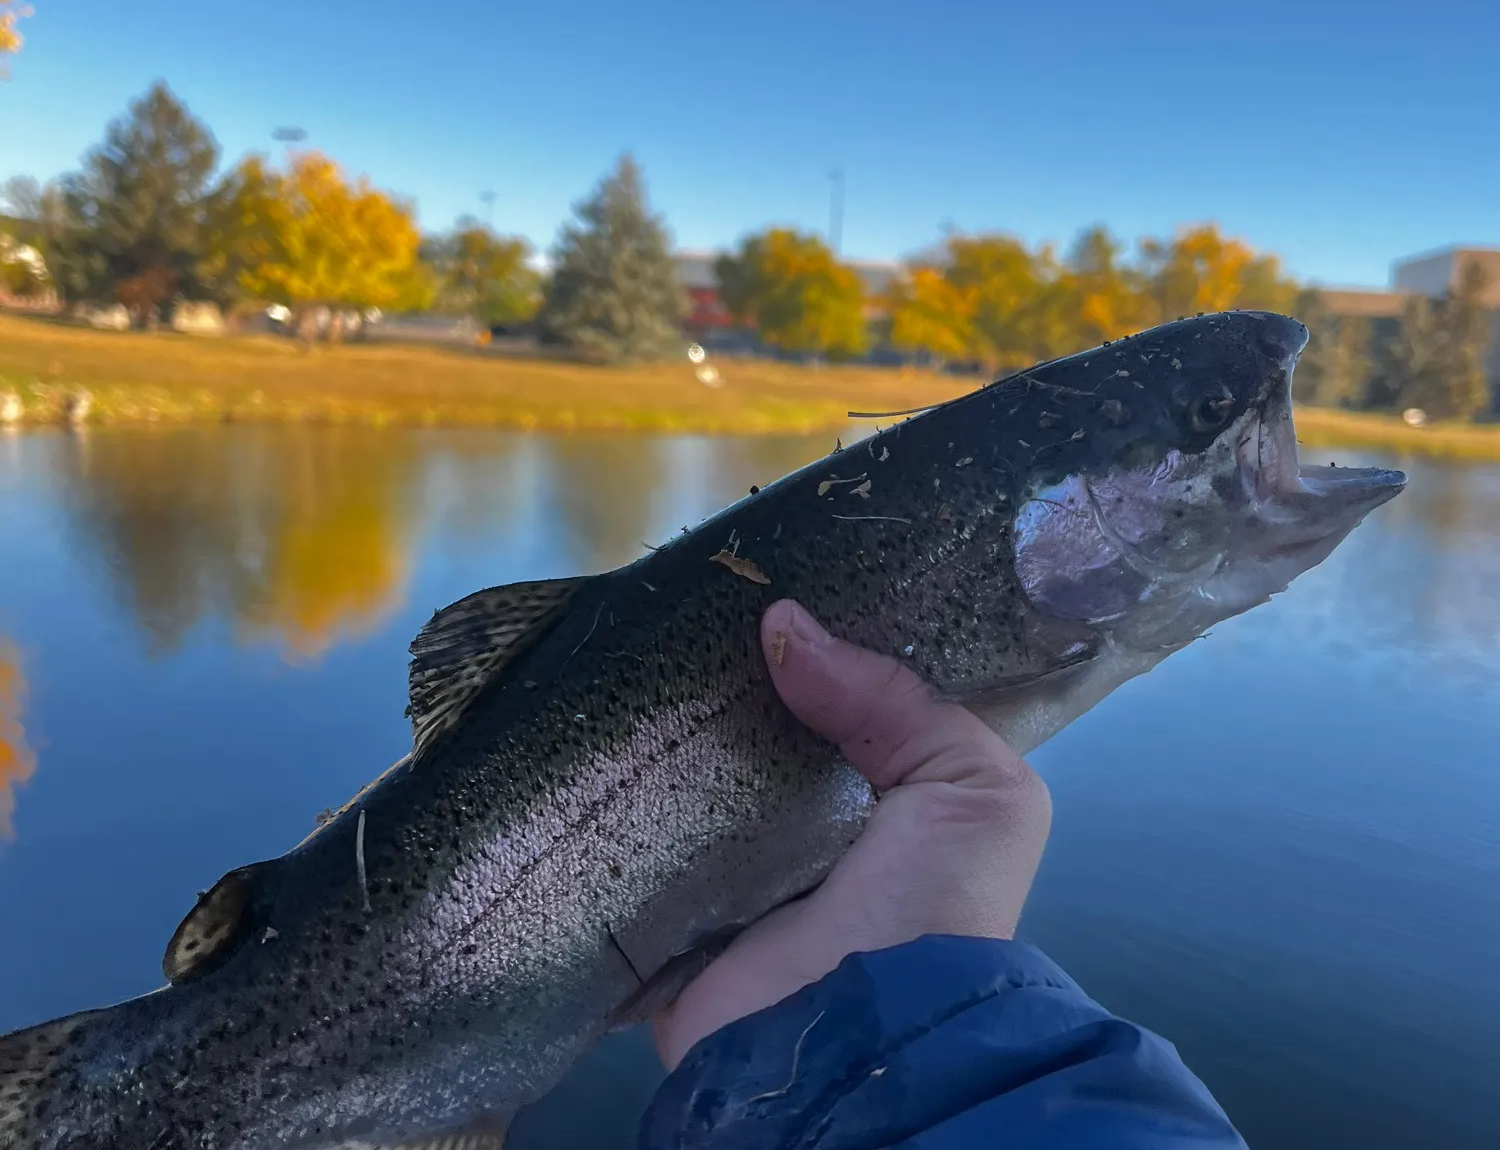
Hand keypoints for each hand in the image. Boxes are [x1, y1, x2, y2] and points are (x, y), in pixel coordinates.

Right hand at [651, 598, 1052, 1069]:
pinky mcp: (661, 899)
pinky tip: (590, 714)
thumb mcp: (972, 790)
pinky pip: (628, 825)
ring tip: (622, 635)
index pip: (837, 700)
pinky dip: (611, 783)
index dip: (812, 642)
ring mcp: (726, 862)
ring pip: (685, 767)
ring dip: (661, 720)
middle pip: (752, 724)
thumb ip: (899, 700)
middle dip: (724, 669)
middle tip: (684, 592)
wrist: (851, 1040)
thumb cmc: (932, 906)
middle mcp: (800, 824)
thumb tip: (785, 626)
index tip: (768, 573)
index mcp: (875, 797)